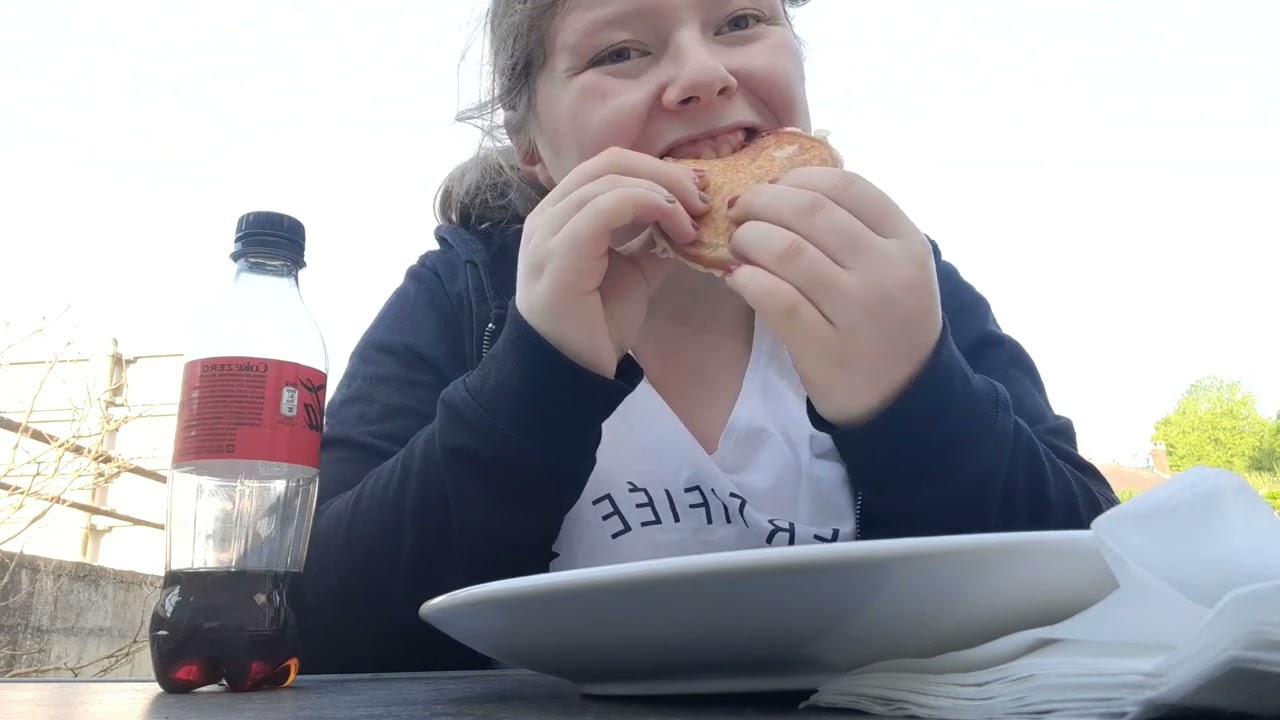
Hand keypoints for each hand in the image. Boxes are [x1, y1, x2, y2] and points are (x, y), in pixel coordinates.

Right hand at [515, 147, 708, 376]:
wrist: (573, 373)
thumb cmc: (597, 326)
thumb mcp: (634, 271)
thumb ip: (651, 239)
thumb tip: (686, 217)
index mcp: (562, 214)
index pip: (608, 165)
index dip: (656, 168)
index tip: (697, 190)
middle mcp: (548, 215)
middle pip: (609, 162)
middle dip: (664, 174)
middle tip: (702, 198)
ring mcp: (548, 232)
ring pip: (609, 180)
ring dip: (663, 192)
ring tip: (693, 221)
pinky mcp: (558, 254)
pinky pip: (605, 208)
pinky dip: (648, 206)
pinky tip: (675, 230)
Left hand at [723, 168, 942, 425]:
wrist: (904, 399)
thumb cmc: (888, 322)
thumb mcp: (895, 267)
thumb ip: (856, 228)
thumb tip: (783, 189)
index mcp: (906, 241)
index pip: (846, 185)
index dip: (797, 178)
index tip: (771, 187)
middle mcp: (886, 271)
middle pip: (810, 210)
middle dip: (761, 202)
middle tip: (739, 212)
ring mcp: (858, 312)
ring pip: (788, 250)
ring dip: (749, 238)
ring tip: (737, 244)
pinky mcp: (826, 348)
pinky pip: (776, 300)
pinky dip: (748, 280)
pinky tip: (738, 278)